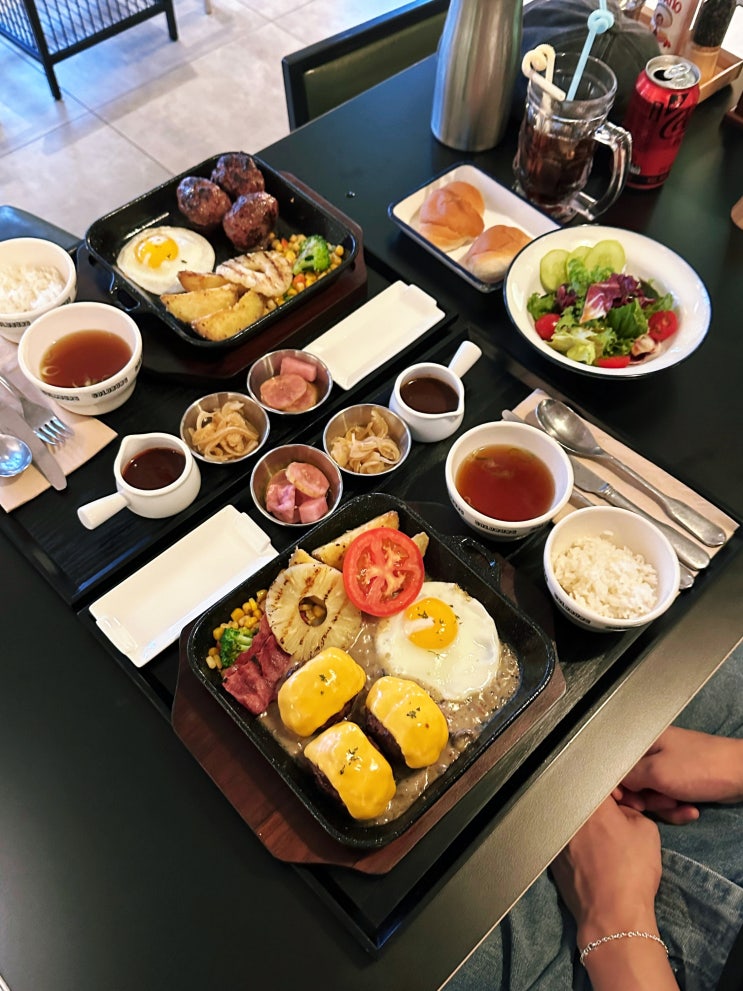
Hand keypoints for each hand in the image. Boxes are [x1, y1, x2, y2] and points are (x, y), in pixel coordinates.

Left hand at [550, 797, 661, 944]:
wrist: (613, 915)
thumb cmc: (632, 871)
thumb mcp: (646, 829)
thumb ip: (630, 809)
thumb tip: (620, 811)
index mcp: (589, 802)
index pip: (600, 780)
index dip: (615, 788)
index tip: (624, 800)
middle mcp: (566, 815)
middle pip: (582, 798)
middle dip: (599, 805)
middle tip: (615, 818)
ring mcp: (555, 836)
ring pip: (572, 818)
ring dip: (587, 822)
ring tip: (604, 840)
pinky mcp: (551, 857)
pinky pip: (565, 838)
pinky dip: (577, 841)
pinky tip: (592, 856)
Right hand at [614, 727, 742, 823]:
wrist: (740, 775)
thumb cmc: (698, 767)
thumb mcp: (656, 772)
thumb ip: (628, 776)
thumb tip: (616, 785)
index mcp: (642, 742)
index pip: (616, 765)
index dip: (618, 786)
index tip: (626, 800)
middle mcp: (651, 752)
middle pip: (632, 782)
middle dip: (645, 799)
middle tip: (661, 803)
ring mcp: (667, 767)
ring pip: (650, 794)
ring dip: (664, 807)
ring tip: (679, 806)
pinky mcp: (680, 782)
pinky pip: (667, 799)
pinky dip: (676, 808)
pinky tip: (689, 810)